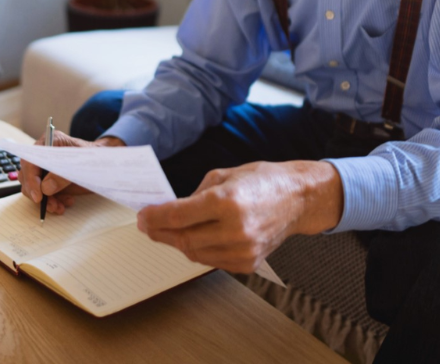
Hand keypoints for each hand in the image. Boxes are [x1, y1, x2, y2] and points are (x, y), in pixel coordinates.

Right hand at [17, 132, 124, 214]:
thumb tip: (45, 188)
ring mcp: (45, 167)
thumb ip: (63, 175)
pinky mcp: (49, 180)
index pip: (30, 159)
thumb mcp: (82, 164)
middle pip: (27, 175)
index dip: (32, 178)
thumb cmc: (94, 156)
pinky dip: (51, 202)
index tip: (38, 195)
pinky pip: (42, 194)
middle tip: (51, 205)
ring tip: (59, 207)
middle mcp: (43, 154)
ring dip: (45, 200)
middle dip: (37, 193)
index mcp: (49, 141)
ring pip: (33, 187)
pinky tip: (63, 204)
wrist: (103, 161)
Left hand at [136, 160, 343, 272]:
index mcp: (227, 201)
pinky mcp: (248, 263)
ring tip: (167, 232)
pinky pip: (212, 261)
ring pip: (195, 254)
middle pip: (184, 238)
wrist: (297, 199)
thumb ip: (194, 195)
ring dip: (177, 242)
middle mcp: (236, 228)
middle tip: (148, 225)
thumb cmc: (262, 181)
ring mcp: (244, 249)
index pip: (179, 215)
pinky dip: (198, 251)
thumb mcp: (223, 175)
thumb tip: (170, 210)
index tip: (142, 216)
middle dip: (160, 232)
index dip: (155, 217)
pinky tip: (192, 239)